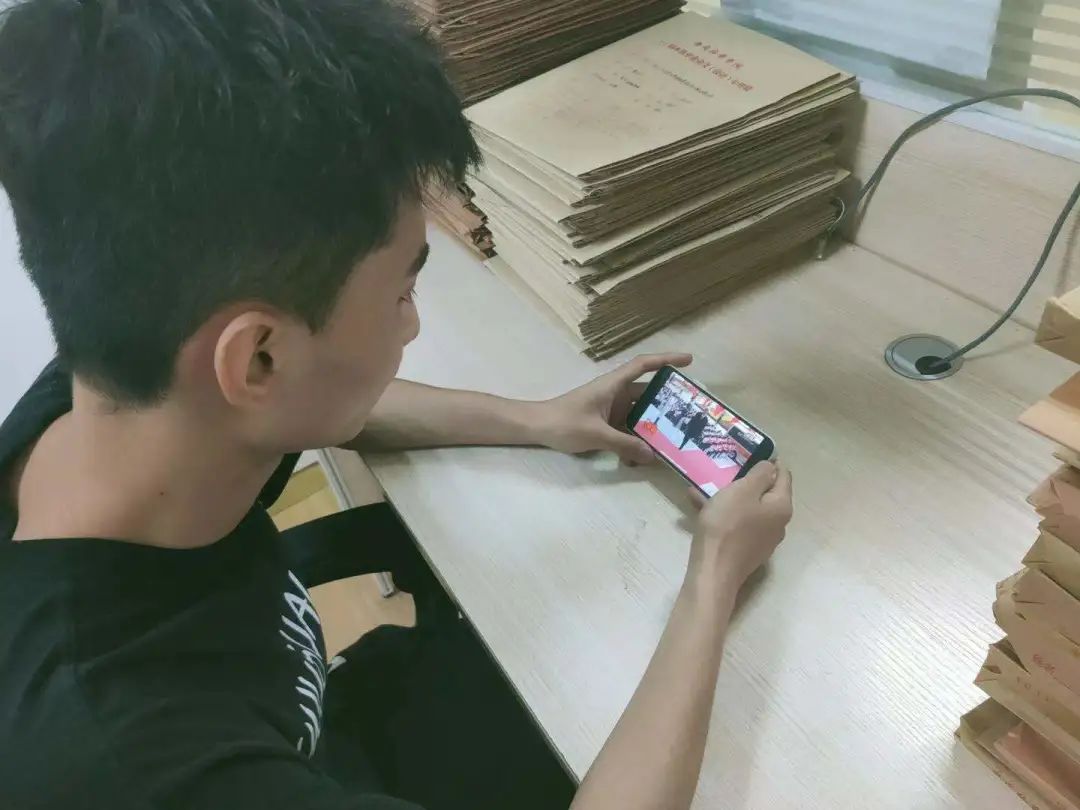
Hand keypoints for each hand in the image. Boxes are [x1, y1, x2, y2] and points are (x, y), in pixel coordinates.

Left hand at [537, 353, 692, 463]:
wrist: (537, 428)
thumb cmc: (564, 422)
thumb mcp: (596, 434)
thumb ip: (624, 444)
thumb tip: (652, 454)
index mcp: (612, 385)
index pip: (643, 365)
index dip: (666, 359)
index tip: (688, 360)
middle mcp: (615, 393)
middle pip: (646, 393)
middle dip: (666, 403)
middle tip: (690, 414)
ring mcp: (610, 409)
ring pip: (638, 414)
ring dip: (652, 426)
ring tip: (674, 439)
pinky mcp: (605, 423)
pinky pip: (627, 429)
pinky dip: (635, 440)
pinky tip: (642, 458)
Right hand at [687, 462, 792, 591]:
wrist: (714, 570)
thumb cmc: (728, 525)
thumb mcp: (743, 490)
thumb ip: (760, 474)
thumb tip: (771, 467)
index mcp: (782, 506)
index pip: (784, 476)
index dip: (770, 462)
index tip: (751, 452)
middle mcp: (778, 524)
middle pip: (766, 494)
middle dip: (747, 480)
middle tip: (727, 470)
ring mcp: (763, 540)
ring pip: (749, 509)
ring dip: (730, 497)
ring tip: (706, 486)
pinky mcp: (747, 550)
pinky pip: (738, 524)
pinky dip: (723, 514)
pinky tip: (699, 507)